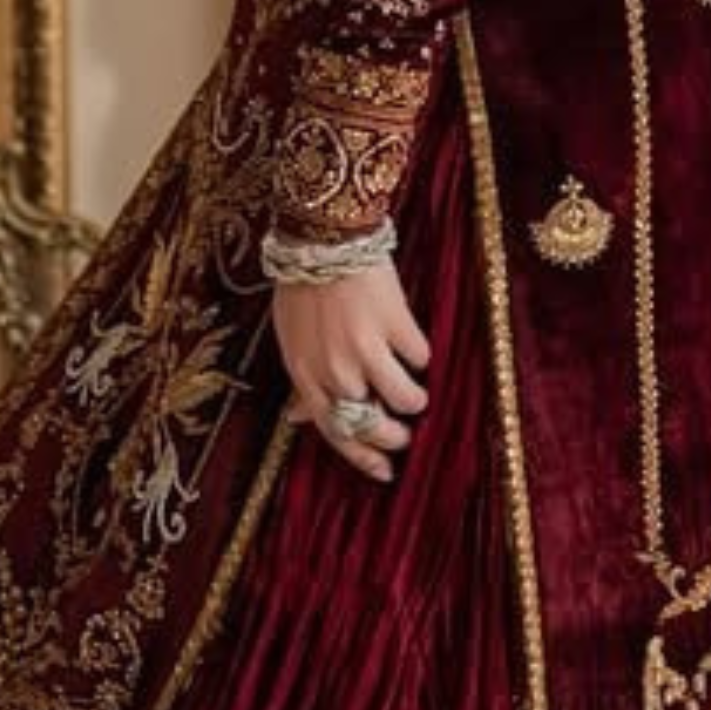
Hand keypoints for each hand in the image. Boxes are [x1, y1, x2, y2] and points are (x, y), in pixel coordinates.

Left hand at [275, 258, 431, 482]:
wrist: (323, 238)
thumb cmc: (302, 289)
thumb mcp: (290, 340)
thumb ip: (301, 382)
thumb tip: (298, 418)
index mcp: (305, 374)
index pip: (335, 433)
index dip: (362, 457)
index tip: (385, 471)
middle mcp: (334, 369)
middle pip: (373, 423)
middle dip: (395, 435)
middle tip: (406, 432)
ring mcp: (365, 348)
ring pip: (404, 397)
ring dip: (414, 398)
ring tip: (414, 388)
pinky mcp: (394, 324)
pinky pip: (419, 357)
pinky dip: (420, 355)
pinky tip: (412, 345)